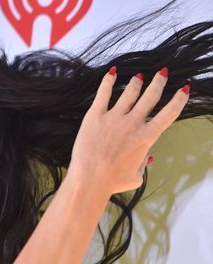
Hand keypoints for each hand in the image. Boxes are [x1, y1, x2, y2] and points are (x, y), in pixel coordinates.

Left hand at [67, 67, 189, 194]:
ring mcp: (113, 118)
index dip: (179, 99)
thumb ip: (144, 164)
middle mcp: (132, 124)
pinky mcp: (94, 117)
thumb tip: (148, 157)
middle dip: (159, 82)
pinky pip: (103, 93)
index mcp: (147, 137)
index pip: (169, 113)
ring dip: (136, 82)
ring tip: (138, 77)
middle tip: (162, 73)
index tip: (184, 88)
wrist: (89, 180)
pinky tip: (112, 72)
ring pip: (129, 93)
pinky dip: (108, 81)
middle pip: (150, 96)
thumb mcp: (136, 177)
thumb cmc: (113, 182)